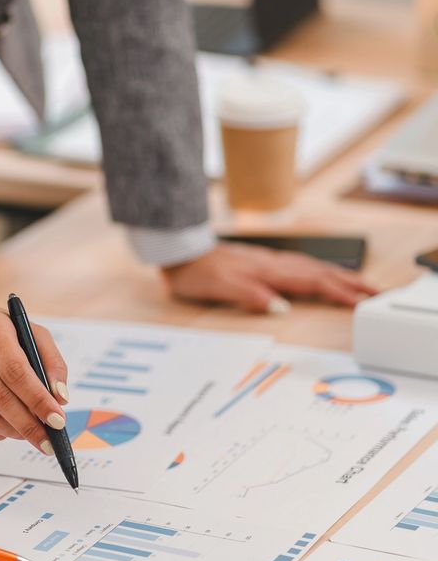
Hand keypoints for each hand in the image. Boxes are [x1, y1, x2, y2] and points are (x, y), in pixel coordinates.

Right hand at [0, 259, 68, 450]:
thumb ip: (52, 362)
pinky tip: (8, 430)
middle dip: (29, 424)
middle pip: (0, 397)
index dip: (38, 399)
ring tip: (32, 434)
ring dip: (13, 432)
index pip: (15, 371)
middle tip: (49, 441)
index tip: (58, 421)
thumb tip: (60, 399)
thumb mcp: (30, 331)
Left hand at [164, 243, 376, 313]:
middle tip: (379, 293)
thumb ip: (251, 296)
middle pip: (322, 273)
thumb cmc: (197, 273)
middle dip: (352, 283)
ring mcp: (271, 262)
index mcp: (269, 272)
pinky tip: (323, 274)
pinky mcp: (264, 263)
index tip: (364, 302)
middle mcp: (274, 264)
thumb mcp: (220, 288)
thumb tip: (281, 306)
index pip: (313, 284)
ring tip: (362, 284)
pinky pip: (302, 266)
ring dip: (340, 276)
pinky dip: (321, 271)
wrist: (181, 253)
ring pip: (314, 268)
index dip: (340, 293)